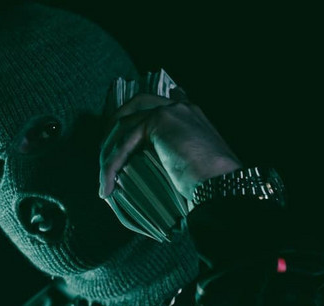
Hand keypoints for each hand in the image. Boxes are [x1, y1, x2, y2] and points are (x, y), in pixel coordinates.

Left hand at [99, 89, 241, 199]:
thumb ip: (173, 156)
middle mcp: (180, 106)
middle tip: (102, 155)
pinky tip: (106, 186)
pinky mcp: (159, 121)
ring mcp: (170, 110)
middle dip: (113, 127)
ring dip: (108, 156)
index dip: (141, 110)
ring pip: (124, 128)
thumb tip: (158, 168)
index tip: (127, 123)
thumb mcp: (191, 165)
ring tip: (104, 181)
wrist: (221, 184)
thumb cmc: (210, 184)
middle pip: (135, 105)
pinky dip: (111, 166)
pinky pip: (124, 143)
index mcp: (191, 115)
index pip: (164, 101)